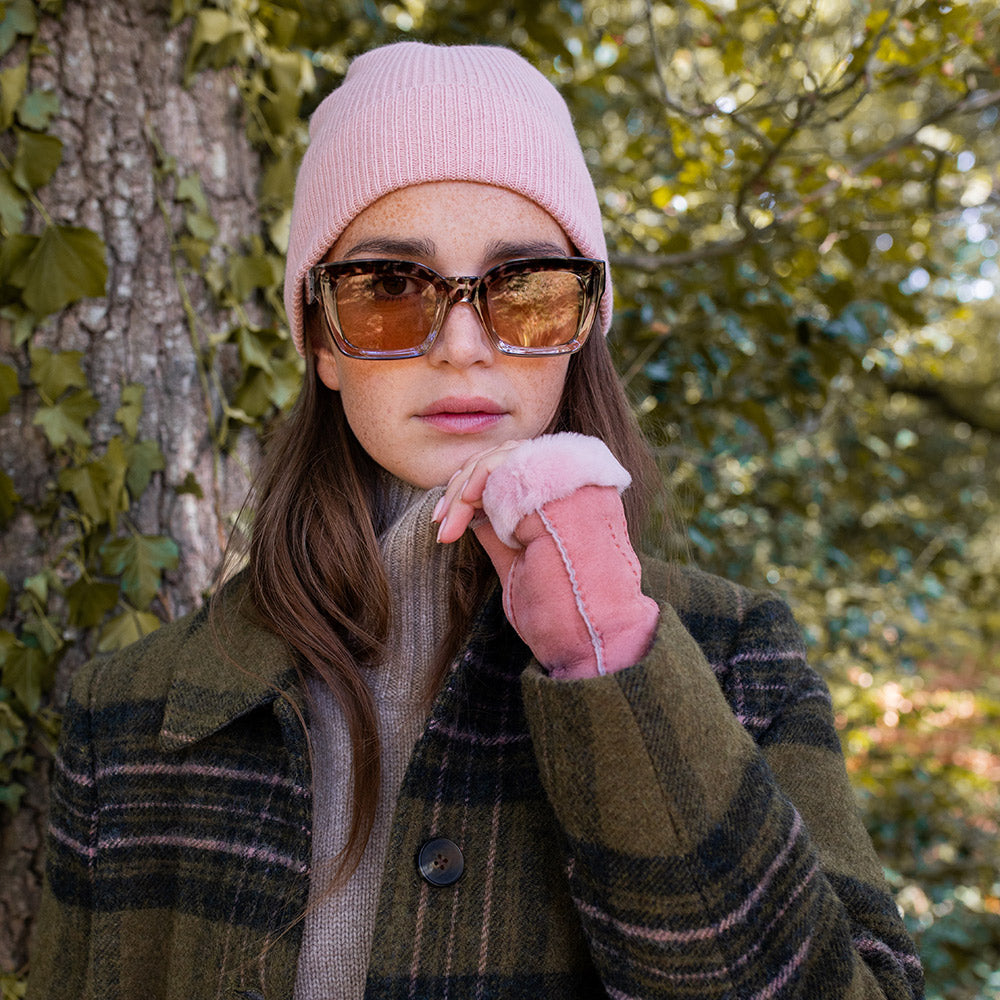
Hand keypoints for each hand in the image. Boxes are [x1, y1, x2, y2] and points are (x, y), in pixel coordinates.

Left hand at [433, 434, 658, 678]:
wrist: (591, 639)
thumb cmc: (561, 612)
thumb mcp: (520, 566)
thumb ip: (501, 533)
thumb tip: (474, 513)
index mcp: (573, 500)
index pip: (517, 469)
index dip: (475, 489)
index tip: (446, 523)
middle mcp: (577, 483)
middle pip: (507, 457)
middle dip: (463, 487)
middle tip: (440, 522)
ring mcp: (571, 482)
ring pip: (502, 458)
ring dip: (464, 488)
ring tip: (447, 523)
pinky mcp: (559, 486)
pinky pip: (506, 467)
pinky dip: (476, 486)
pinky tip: (462, 515)